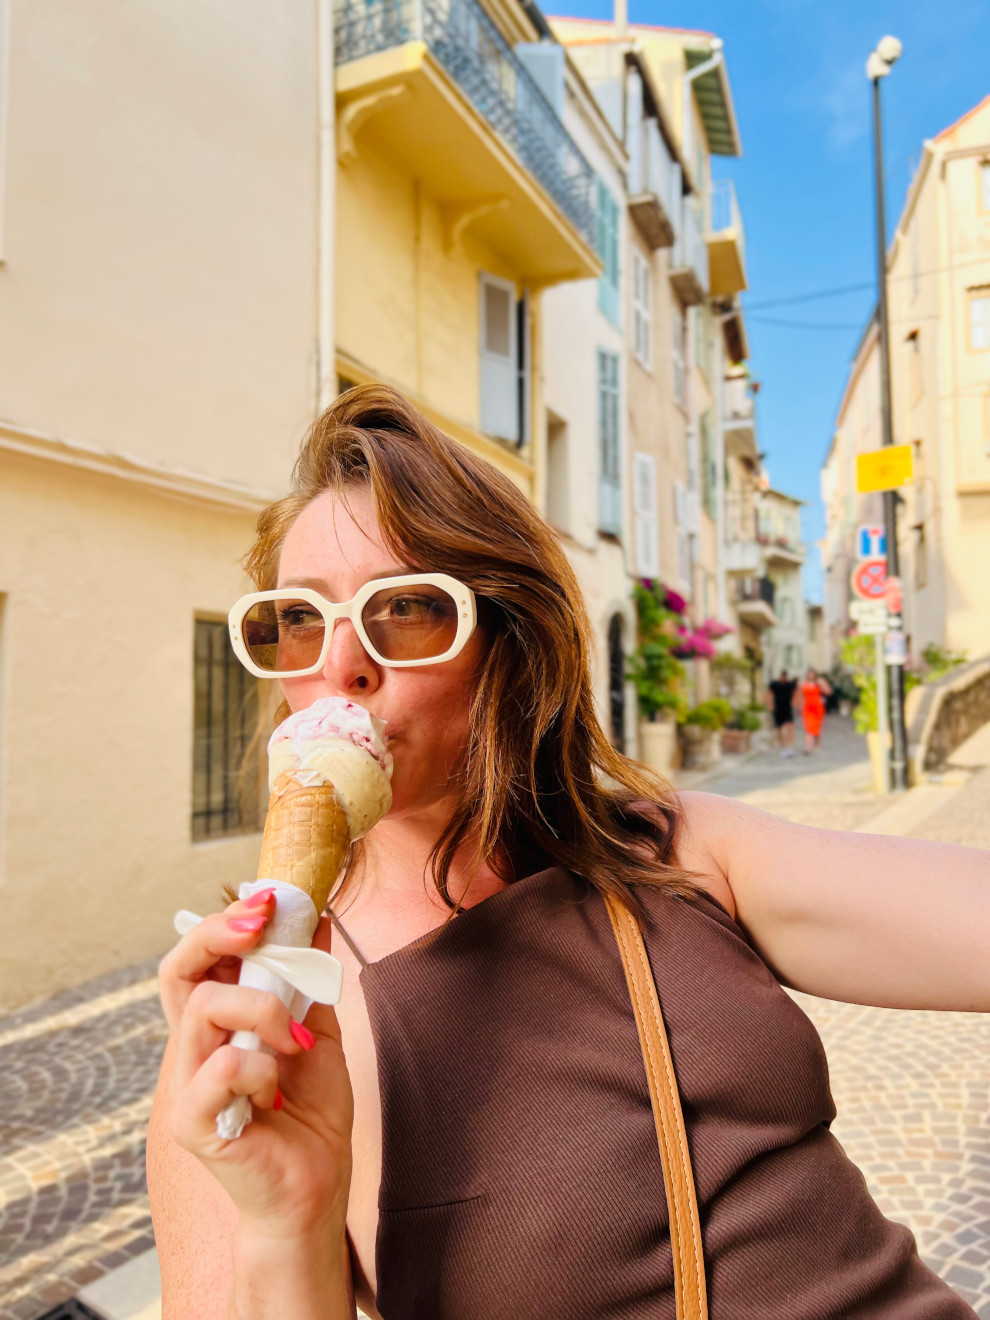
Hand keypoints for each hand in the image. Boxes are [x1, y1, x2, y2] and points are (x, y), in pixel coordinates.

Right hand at [157, 893, 353, 1235]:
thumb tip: (314, 916)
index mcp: (218, 1026)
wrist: (317, 1187)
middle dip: (218, 935)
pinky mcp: (193, 1123)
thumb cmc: (311, 1114)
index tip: (267, 902)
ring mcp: (187, 1086)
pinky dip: (261, 1067)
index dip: (222, 924)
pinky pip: (221, 1067)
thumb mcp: (317, 1032)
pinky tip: (277, 1091)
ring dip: (262, 1010)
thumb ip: (309, 981)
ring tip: (292, 1043)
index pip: (194, 961)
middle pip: (175, 971)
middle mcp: (193, 1050)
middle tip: (260, 928)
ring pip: (204, 1010)